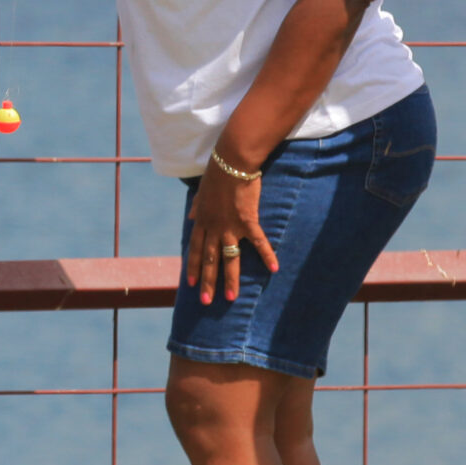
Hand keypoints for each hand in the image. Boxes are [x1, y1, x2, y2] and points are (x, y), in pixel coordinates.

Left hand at [186, 162, 277, 304]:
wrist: (232, 162)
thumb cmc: (217, 174)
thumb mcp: (201, 192)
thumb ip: (196, 206)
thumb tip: (190, 216)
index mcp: (202, 221)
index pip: (196, 249)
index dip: (193, 267)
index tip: (191, 284)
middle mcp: (214, 227)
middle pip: (210, 260)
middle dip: (208, 282)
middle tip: (206, 302)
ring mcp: (230, 226)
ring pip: (229, 258)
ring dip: (231, 279)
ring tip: (231, 298)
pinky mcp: (248, 221)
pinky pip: (258, 242)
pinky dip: (267, 255)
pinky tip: (274, 268)